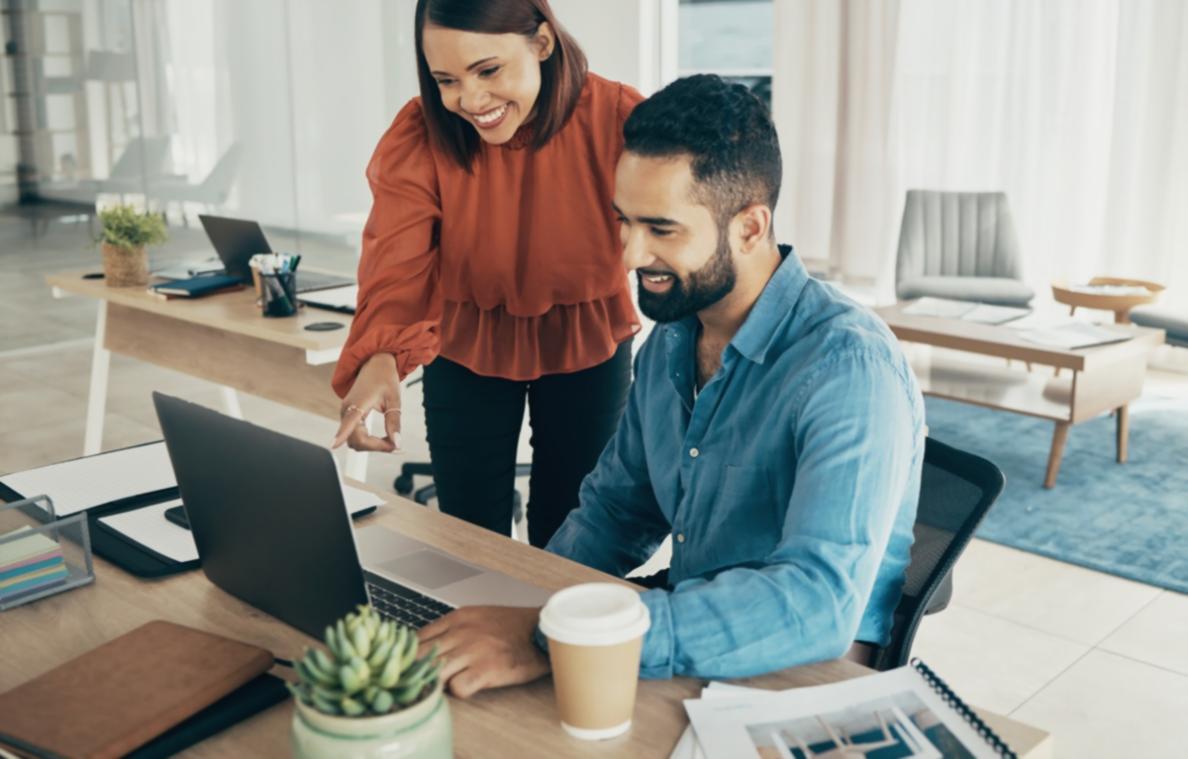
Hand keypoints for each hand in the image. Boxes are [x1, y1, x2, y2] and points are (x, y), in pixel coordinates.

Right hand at [331, 354, 401, 451]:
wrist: (375, 364)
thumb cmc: (384, 378)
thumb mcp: (394, 400)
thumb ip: (394, 422)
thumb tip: (397, 443)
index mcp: (357, 403)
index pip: (348, 422)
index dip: (340, 435)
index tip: (333, 445)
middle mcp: (347, 410)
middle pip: (356, 440)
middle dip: (375, 447)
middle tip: (396, 445)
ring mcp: (346, 414)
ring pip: (355, 441)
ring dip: (372, 445)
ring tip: (392, 440)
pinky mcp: (348, 417)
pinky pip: (356, 436)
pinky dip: (369, 441)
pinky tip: (384, 439)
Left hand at [418, 606, 549, 698]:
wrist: (542, 630)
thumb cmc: (512, 626)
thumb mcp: (477, 616)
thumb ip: (452, 628)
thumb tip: (428, 645)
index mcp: (457, 618)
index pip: (417, 639)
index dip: (412, 656)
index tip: (413, 667)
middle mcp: (461, 632)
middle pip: (420, 657)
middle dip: (418, 671)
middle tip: (423, 681)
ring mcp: (473, 651)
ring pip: (435, 672)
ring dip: (436, 683)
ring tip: (445, 686)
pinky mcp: (487, 670)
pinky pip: (457, 688)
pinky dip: (458, 692)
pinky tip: (467, 687)